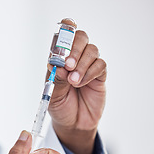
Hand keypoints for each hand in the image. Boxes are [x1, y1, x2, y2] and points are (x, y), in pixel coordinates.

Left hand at [47, 18, 106, 153]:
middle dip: (75, 48)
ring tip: (73, 81)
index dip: (65, 30)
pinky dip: (90, 72)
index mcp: (59, 59)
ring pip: (92, 50)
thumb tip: (58, 65)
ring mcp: (88, 65)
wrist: (73, 124)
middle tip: (68, 65)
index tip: (65, 32)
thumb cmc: (60, 107)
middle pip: (80, 38)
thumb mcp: (53, 96)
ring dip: (82, 64)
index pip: (63, 38)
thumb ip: (57, 80)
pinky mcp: (99, 75)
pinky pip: (100, 65)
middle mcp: (74, 59)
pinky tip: (82, 83)